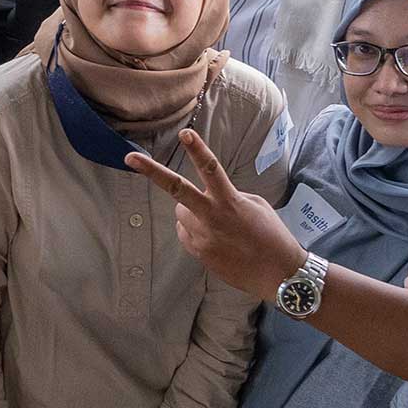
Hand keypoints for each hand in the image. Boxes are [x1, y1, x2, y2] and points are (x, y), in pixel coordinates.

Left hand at [127, 127, 304, 297]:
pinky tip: (217, 240)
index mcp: (230, 201)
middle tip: (129, 157)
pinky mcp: (199, 253)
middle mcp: (212, 217)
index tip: (185, 133)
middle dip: (152, 171)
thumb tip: (208, 197)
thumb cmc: (272, 235)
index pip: (211, 169)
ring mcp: (202, 237)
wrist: (279, 274)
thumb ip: (227, 196)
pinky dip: (195, 231)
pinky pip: (186, 233)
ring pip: (181, 213)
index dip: (198, 150)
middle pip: (176, 189)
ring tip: (218, 224)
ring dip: (192, 212)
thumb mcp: (254, 206)